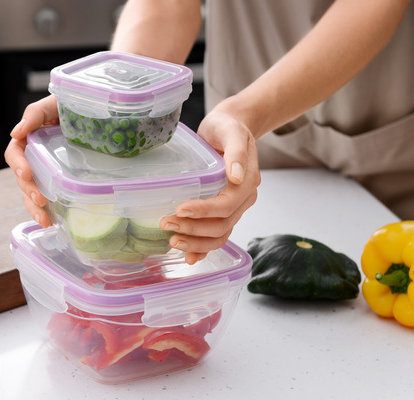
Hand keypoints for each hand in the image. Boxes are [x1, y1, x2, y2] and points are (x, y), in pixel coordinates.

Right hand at [4, 95, 58, 227]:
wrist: (91, 112)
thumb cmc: (69, 105)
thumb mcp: (52, 104)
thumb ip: (34, 115)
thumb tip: (16, 133)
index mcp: (26, 139)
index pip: (14, 154)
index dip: (18, 164)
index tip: (26, 172)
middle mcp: (32, 157)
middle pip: (22, 178)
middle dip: (29, 191)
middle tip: (41, 200)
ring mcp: (43, 170)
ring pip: (31, 192)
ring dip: (34, 207)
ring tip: (45, 220)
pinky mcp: (56, 180)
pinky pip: (46, 197)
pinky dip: (47, 211)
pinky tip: (52, 221)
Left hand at [159, 107, 260, 263]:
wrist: (229, 128)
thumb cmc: (227, 128)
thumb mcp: (232, 131)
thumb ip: (236, 152)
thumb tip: (236, 176)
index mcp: (247, 182)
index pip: (226, 204)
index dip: (204, 210)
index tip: (180, 209)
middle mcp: (243, 199)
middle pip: (221, 225)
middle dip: (193, 229)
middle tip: (165, 224)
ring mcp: (234, 208)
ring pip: (219, 235)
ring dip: (196, 243)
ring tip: (172, 242)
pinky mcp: (222, 212)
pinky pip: (216, 236)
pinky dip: (203, 249)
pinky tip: (188, 258)